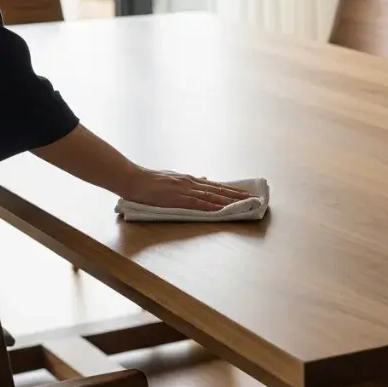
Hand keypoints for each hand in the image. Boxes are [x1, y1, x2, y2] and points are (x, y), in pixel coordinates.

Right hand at [120, 169, 252, 210]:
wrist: (133, 179)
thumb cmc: (150, 180)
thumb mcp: (174, 176)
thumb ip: (191, 180)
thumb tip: (205, 178)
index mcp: (191, 180)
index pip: (216, 186)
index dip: (233, 190)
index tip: (247, 193)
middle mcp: (191, 183)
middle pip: (219, 190)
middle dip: (238, 195)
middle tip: (254, 199)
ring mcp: (185, 190)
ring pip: (212, 196)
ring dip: (229, 201)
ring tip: (244, 204)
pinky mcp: (177, 198)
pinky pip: (197, 203)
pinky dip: (210, 207)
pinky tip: (221, 209)